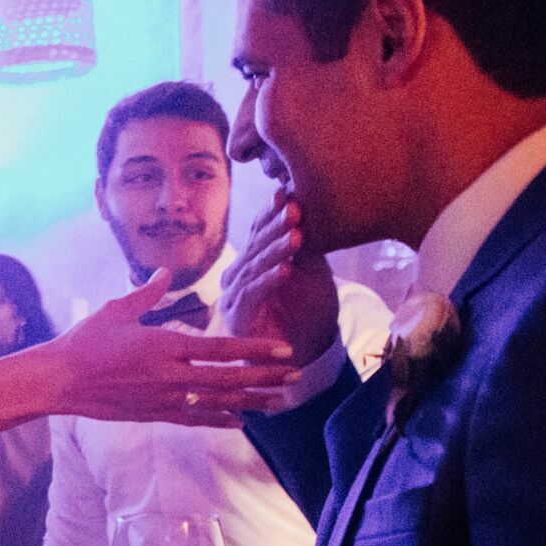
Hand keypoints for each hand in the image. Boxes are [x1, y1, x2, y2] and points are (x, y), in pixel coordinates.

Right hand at [45, 269, 300, 425]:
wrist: (58, 381)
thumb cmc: (84, 342)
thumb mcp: (117, 310)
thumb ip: (148, 293)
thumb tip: (166, 272)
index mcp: (164, 345)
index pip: (221, 348)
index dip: (256, 350)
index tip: (284, 350)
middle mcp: (170, 376)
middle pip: (228, 378)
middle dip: (265, 377)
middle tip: (296, 376)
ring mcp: (163, 399)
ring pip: (217, 402)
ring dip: (251, 401)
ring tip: (279, 403)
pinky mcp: (152, 414)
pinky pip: (193, 420)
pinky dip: (219, 420)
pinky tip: (240, 422)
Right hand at [220, 188, 339, 367]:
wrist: (301, 352)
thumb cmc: (306, 311)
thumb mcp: (312, 270)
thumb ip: (305, 245)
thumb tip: (302, 206)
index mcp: (251, 259)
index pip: (258, 231)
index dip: (271, 213)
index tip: (287, 192)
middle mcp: (237, 274)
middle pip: (255, 246)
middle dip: (274, 227)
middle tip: (293, 208)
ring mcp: (233, 295)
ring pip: (255, 268)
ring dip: (276, 251)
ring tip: (296, 236)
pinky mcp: (237, 317)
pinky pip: (253, 295)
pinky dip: (269, 281)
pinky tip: (285, 270)